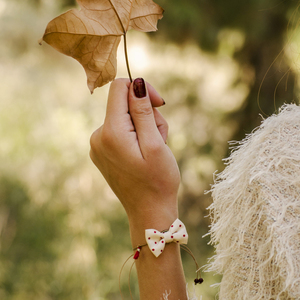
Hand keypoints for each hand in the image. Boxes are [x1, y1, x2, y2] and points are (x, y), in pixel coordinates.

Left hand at [90, 78, 179, 240]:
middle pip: (124, 104)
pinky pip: (120, 131)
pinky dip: (135, 136)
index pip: (120, 88)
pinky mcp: (102, 152)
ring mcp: (98, 145)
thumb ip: (143, 111)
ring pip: (124, 118)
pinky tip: (144, 153)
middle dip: (147, 114)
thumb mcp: (155, 143)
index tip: (159, 103)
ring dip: (144, 126)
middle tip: (160, 137)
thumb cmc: (158, 180)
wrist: (149, 212)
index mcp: (111, 132)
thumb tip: (135, 83)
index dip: (142, 88)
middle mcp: (98, 136)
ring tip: (154, 149)